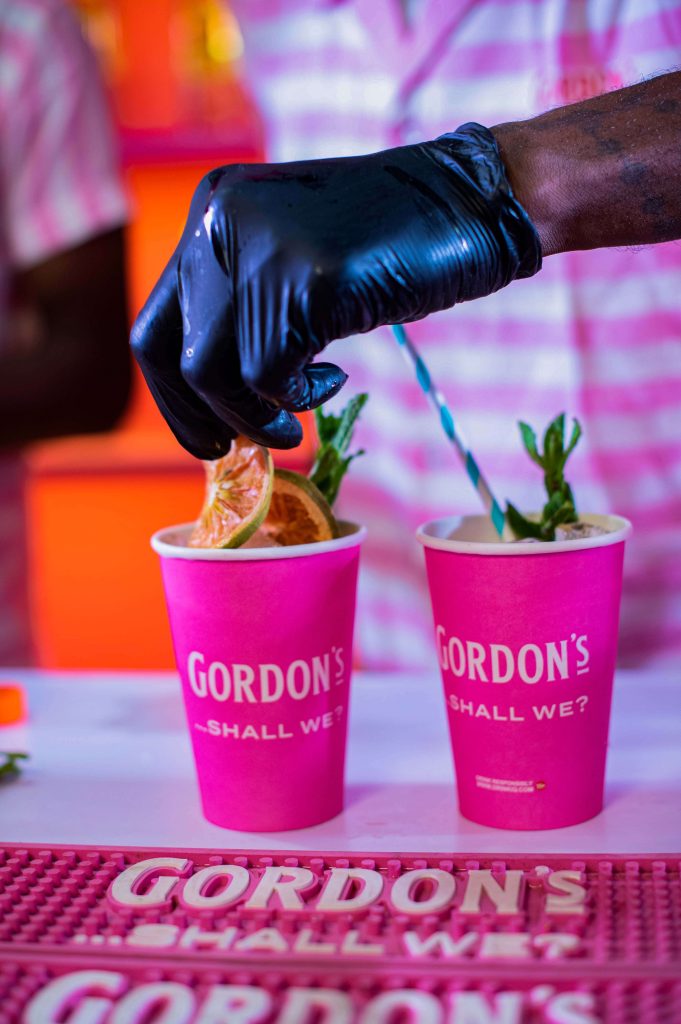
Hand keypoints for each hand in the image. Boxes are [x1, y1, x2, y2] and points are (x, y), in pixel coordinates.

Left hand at [131, 123, 540, 457]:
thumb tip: (211, 396)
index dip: (172, 395)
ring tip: (298, 414)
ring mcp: (261, 249)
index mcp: (213, 212)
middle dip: (203, 417)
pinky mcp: (306, 280)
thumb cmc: (391, 241)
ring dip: (255, 416)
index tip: (208, 433)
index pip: (154, 323)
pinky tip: (334, 378)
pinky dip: (297, 398)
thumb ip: (245, 306)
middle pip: (170, 355)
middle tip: (247, 443)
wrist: (472, 203)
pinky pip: (268, 376)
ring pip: (212, 374)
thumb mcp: (294, 261)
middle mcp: (221, 223)